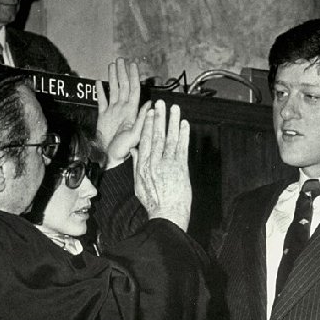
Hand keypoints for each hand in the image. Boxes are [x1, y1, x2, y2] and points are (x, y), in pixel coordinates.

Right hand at [96, 58, 146, 168]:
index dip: (133, 76)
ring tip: (111, 65)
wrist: (108, 158)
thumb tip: (150, 103)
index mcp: (130, 111)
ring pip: (113, 90)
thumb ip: (141, 119)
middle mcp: (122, 109)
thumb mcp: (135, 135)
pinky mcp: (103, 116)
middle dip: (122, 72)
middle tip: (121, 59)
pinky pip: (102, 101)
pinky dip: (100, 91)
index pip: (133, 89)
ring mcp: (113, 112)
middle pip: (123, 86)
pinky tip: (99, 83)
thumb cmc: (123, 150)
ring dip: (112, 77)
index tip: (132, 64)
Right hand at [134, 100, 191, 231]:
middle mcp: (155, 162)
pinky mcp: (181, 168)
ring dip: (172, 122)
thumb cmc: (153, 203)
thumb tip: (135, 151)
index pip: (144, 140)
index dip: (147, 124)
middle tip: (160, 103)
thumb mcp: (139, 185)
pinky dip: (184, 135)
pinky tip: (184, 124)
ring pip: (170, 138)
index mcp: (143, 166)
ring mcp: (168, 164)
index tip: (149, 112)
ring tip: (174, 108)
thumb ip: (137, 166)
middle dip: (159, 118)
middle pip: (156, 135)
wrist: (167, 216)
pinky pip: (183, 148)